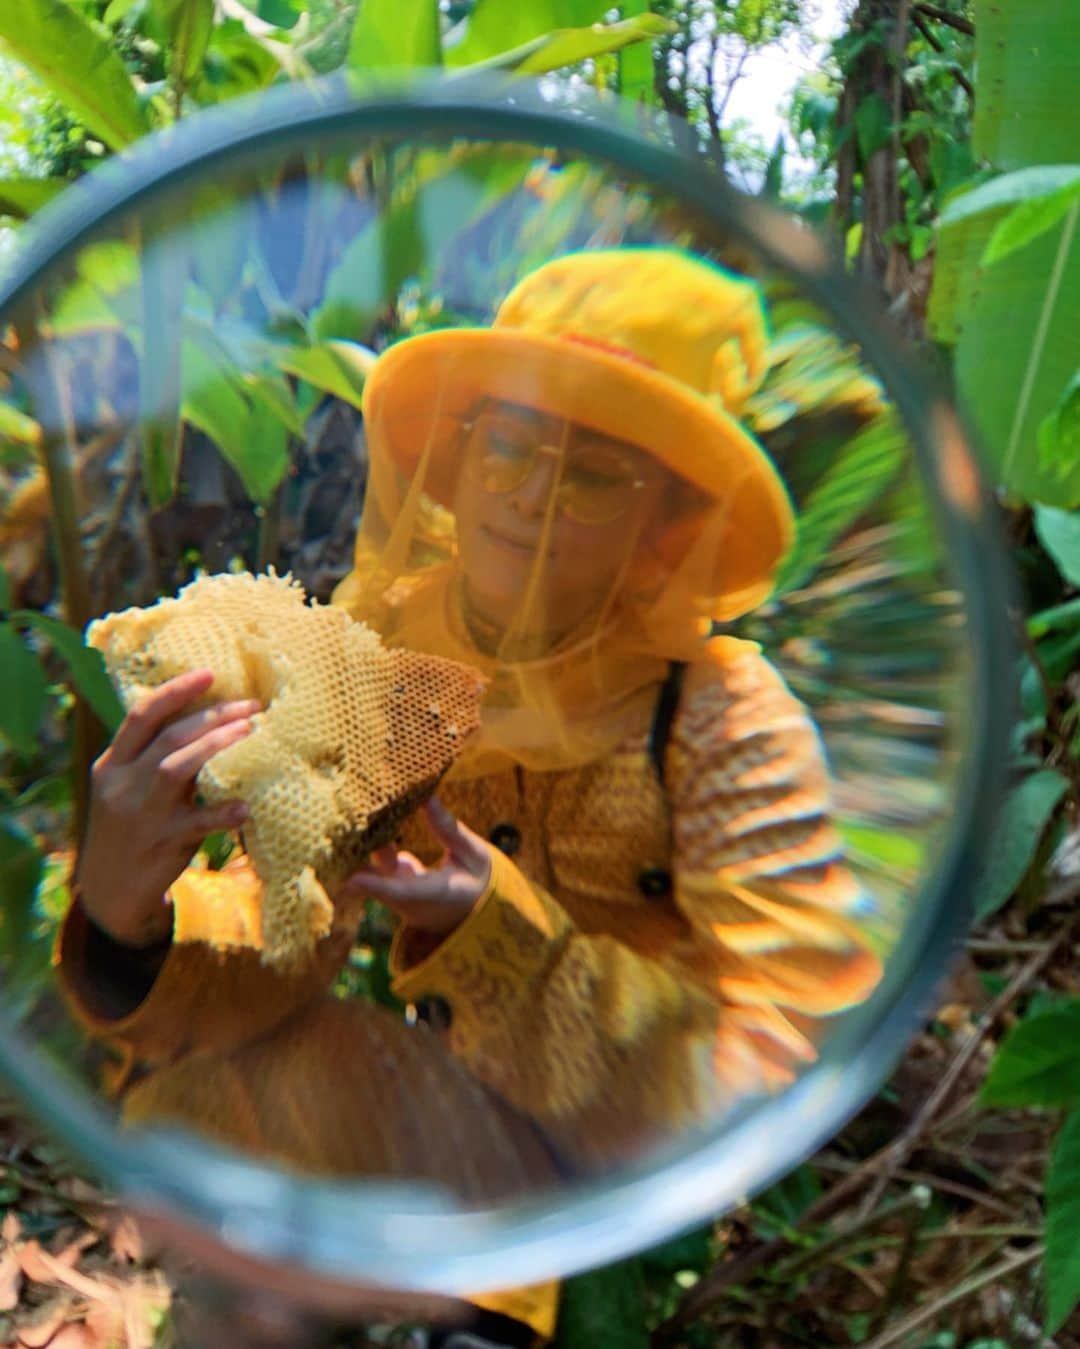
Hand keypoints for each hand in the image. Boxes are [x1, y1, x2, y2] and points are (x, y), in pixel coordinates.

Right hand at [75, 669, 256, 947]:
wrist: (111, 891)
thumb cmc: (130, 828)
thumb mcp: (126, 788)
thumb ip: (152, 757)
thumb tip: (206, 719)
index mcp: (112, 764)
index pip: (141, 716)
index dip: (175, 691)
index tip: (209, 673)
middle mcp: (122, 784)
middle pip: (168, 738)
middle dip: (211, 717)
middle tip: (251, 707)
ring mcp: (141, 814)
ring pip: (176, 769)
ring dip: (215, 746)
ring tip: (250, 732)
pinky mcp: (163, 842)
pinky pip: (197, 823)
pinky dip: (223, 812)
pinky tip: (247, 805)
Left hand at [337, 799, 491, 935]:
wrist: (478, 910)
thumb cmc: (479, 879)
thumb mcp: (474, 854)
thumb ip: (449, 829)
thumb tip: (427, 797)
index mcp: (438, 895)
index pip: (404, 894)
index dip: (377, 887)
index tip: (352, 879)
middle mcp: (413, 903)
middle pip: (378, 882)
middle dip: (357, 857)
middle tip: (342, 823)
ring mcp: (400, 899)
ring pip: (373, 874)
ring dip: (365, 845)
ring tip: (354, 809)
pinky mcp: (393, 890)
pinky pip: (375, 870)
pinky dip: (372, 846)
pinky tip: (367, 818)